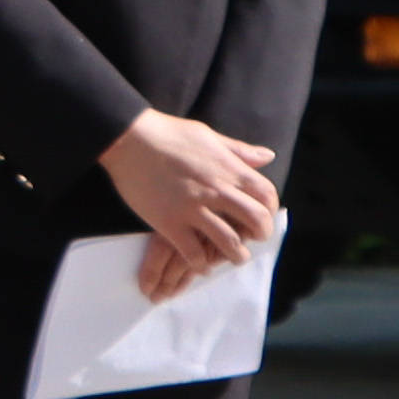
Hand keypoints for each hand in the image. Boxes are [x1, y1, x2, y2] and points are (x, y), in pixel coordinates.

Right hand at [99, 108, 282, 303]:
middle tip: (252, 240)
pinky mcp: (169, 223)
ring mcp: (193, 208)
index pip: (266, 195)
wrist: (128, 139)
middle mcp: (217, 190)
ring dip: (236, 255)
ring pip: (229, 242)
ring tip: (233, 257)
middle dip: (260, 234)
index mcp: (228, 168)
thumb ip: (239, 150)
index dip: (270, 210)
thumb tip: (268, 156)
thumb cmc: (168, 133)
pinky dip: (201, 263)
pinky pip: (194, 253)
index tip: (261, 217)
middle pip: (256, 220)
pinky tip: (201, 264)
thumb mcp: (209, 136)